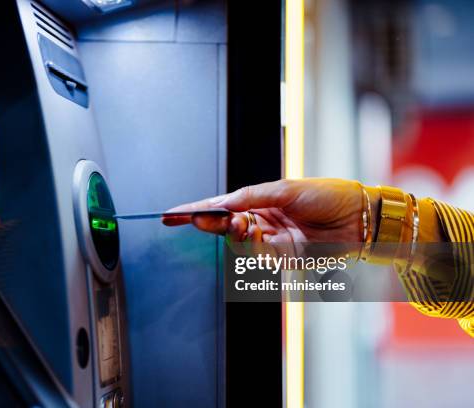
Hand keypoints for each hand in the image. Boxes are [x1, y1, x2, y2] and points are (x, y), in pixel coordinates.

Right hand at [163, 178, 373, 243]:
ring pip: (240, 244)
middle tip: (199, 219)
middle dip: (210, 223)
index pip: (222, 206)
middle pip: (225, 226)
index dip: (196, 210)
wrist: (362, 217)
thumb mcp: (286, 188)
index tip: (171, 214)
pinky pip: (259, 257)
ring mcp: (272, 241)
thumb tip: (221, 203)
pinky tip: (257, 234)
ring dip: (235, 235)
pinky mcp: (284, 259)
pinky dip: (253, 247)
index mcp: (260, 200)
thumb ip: (251, 197)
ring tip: (241, 224)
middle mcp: (263, 221)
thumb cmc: (328, 194)